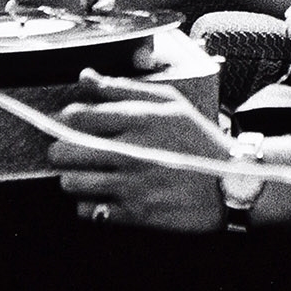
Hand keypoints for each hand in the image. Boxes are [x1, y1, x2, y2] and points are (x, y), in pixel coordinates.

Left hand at [47, 70, 233, 231]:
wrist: (230, 182)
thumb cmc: (198, 138)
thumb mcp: (169, 102)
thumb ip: (123, 88)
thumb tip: (85, 77)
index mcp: (139, 119)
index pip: (78, 116)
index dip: (65, 120)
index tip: (69, 124)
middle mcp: (133, 151)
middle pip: (66, 151)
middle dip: (60, 150)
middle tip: (69, 151)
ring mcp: (133, 185)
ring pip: (72, 183)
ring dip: (72, 178)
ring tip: (85, 174)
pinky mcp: (136, 214)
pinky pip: (90, 211)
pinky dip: (89, 204)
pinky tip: (102, 194)